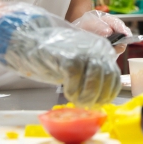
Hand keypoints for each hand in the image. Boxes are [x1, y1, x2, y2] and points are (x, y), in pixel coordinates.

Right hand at [0, 2, 120, 105]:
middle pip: (107, 77)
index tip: (100, 102)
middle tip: (87, 105)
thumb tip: (98, 94)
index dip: (108, 93)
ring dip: (86, 95)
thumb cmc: (52, 52)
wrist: (28, 38)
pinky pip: (75, 77)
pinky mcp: (67, 55)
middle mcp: (95, 48)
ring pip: (95, 79)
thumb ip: (90, 72)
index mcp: (101, 48)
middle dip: (98, 96)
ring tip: (77, 100)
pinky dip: (73, 89)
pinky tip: (67, 92)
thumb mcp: (77, 60)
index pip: (114, 74)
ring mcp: (82, 50)